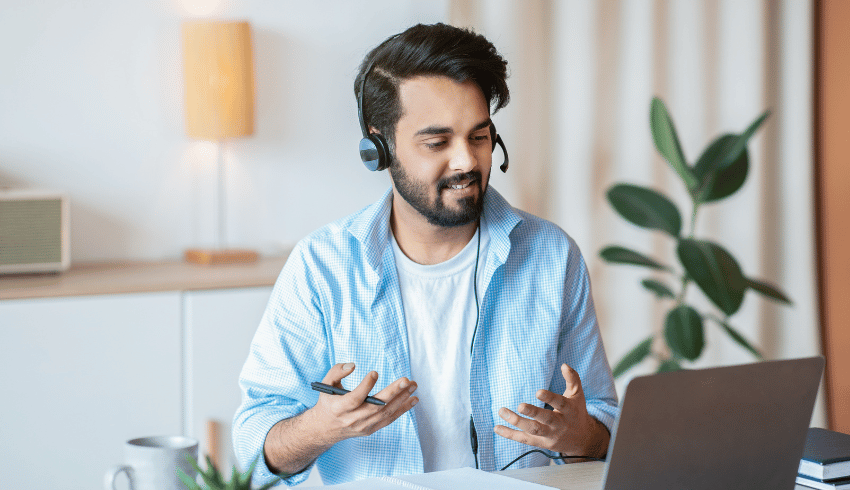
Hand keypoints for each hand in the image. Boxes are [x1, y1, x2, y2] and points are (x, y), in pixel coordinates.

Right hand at [309, 363, 418, 443]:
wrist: (326, 429)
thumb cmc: (328, 402)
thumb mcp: (325, 384)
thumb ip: (336, 372)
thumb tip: (353, 365)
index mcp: (339, 408)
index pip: (354, 398)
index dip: (365, 386)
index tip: (375, 372)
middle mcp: (352, 419)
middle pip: (375, 406)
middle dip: (392, 392)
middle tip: (406, 380)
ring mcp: (363, 426)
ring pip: (385, 413)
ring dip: (402, 399)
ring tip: (413, 385)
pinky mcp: (371, 429)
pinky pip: (389, 419)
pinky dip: (402, 409)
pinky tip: (413, 399)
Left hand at [494, 364, 608, 457]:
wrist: (582, 440)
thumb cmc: (576, 412)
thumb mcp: (577, 395)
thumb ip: (572, 378)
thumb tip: (564, 364)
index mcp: (569, 410)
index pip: (560, 404)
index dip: (550, 398)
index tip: (538, 391)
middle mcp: (559, 424)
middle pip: (545, 420)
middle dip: (533, 413)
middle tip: (520, 406)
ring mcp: (549, 435)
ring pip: (532, 430)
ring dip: (516, 422)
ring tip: (502, 411)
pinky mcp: (540, 443)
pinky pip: (523, 439)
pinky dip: (509, 434)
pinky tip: (497, 427)